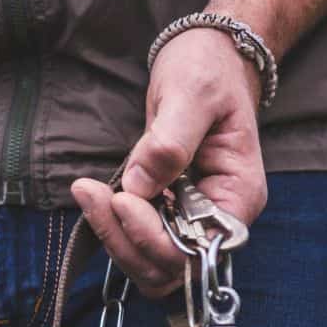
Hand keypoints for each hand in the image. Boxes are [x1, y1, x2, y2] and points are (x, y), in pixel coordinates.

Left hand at [72, 26, 268, 297]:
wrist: (206, 59)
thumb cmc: (208, 71)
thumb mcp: (192, 94)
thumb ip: (170, 140)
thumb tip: (140, 185)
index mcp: (239, 195)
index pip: (199, 248)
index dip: (156, 237)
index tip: (122, 199)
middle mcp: (218, 218)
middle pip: (169, 266)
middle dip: (126, 240)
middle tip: (92, 195)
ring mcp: (190, 218)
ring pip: (149, 263)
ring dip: (114, 238)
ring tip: (87, 193)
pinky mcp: (165, 211)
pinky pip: (137, 242)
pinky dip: (112, 228)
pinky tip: (94, 195)